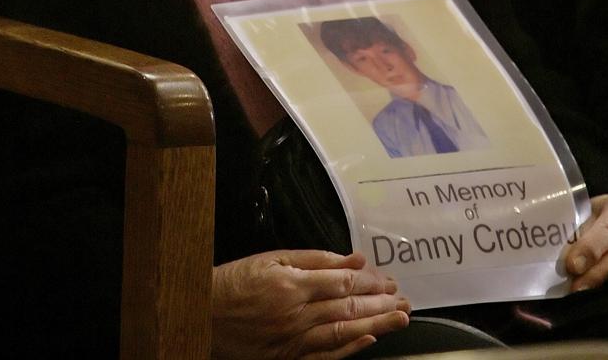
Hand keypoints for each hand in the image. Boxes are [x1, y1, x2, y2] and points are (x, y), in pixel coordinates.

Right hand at [211, 249, 410, 359]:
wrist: (202, 314)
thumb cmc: (236, 282)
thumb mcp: (271, 258)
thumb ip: (314, 259)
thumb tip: (352, 258)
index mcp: (293, 284)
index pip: (344, 282)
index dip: (370, 281)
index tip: (387, 278)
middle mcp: (296, 314)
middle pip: (349, 308)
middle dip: (381, 303)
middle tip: (404, 300)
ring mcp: (293, 341)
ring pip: (343, 333)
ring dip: (376, 326)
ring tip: (400, 319)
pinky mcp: (287, 359)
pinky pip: (324, 357)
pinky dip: (349, 351)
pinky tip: (369, 341)